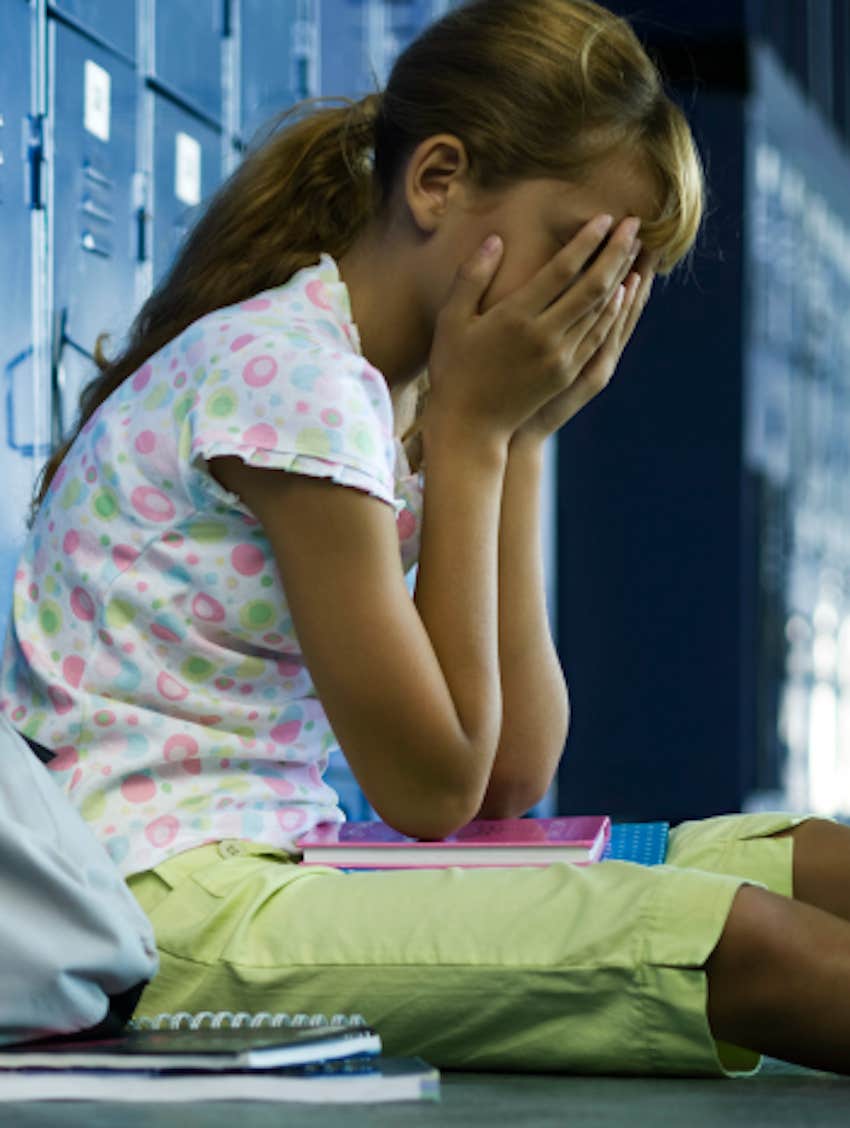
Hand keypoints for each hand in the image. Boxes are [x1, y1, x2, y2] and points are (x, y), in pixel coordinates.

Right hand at [425, 215, 643, 448]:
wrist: (470, 426)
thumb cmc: (453, 369)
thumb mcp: (451, 320)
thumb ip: (472, 277)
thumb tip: (496, 240)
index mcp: (515, 318)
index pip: (562, 270)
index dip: (587, 241)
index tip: (606, 217)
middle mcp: (544, 336)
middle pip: (593, 287)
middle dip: (617, 252)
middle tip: (636, 224)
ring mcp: (560, 358)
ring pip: (602, 311)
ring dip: (623, 277)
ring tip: (637, 250)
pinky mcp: (567, 374)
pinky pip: (599, 336)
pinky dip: (615, 311)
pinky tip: (623, 292)